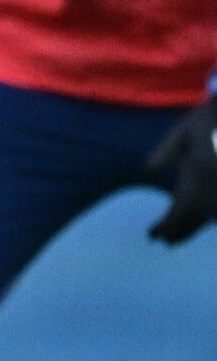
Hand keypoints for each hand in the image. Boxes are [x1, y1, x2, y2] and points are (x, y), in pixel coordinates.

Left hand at [146, 97, 216, 243]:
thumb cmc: (209, 118)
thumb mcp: (183, 131)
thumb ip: (166, 152)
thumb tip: (151, 170)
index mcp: (197, 172)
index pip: (180, 209)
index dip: (167, 226)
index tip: (153, 235)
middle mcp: (214, 186)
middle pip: (197, 217)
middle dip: (181, 231)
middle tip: (166, 242)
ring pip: (212, 215)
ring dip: (195, 228)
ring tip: (180, 236)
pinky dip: (210, 217)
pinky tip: (204, 220)